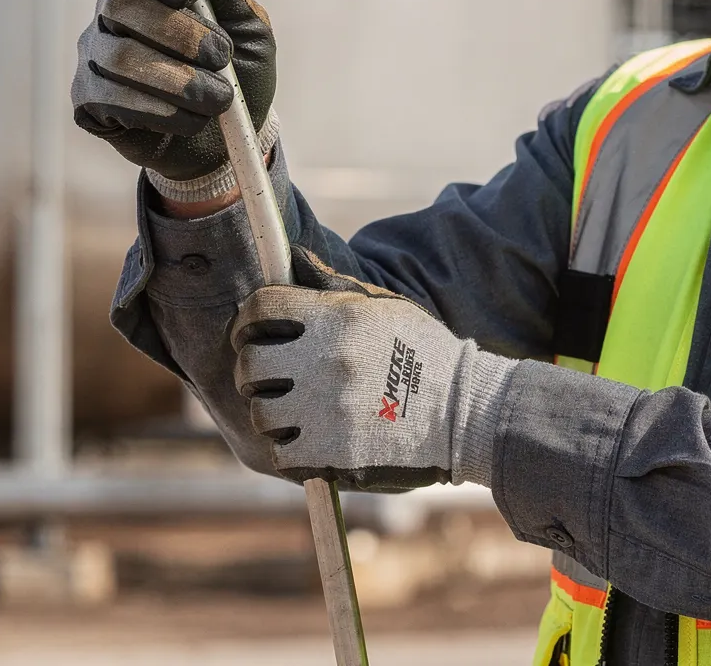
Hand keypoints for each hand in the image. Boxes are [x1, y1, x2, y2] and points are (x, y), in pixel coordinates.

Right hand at [72, 0, 275, 197]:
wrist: (227, 145)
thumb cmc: (237, 77)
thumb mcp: (252, 33)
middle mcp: (113, 14)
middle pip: (121, 3)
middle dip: (178, 32)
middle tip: (221, 55)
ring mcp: (96, 56)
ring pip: (121, 56)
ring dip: (178, 79)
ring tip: (218, 98)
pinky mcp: (88, 100)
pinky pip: (112, 98)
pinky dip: (159, 111)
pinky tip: (190, 120)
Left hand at [232, 249, 487, 490]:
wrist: (464, 411)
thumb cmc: (422, 352)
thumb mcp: (383, 306)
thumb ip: (333, 285)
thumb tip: (294, 258)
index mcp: (336, 317)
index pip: (260, 308)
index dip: (246, 320)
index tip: (251, 333)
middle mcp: (325, 360)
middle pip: (250, 363)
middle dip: (251, 369)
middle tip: (265, 376)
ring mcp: (327, 408)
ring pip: (261, 411)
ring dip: (269, 411)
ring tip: (287, 411)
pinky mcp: (333, 452)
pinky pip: (281, 451)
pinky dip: (286, 447)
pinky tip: (303, 439)